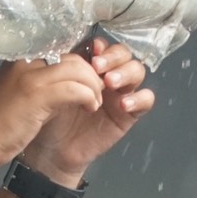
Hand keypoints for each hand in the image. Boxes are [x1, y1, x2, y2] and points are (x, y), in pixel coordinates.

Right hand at [0, 55, 106, 172]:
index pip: (61, 50)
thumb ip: (41, 84)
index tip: (88, 81)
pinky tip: (90, 108)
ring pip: (78, 70)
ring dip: (93, 87)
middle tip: (97, 92)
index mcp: (20, 58)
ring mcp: (30, 75)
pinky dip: (88, 98)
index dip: (80, 64)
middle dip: (91, 75)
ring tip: (95, 103)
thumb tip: (69, 83)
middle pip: (73, 57)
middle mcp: (25, 60)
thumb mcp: (19, 95)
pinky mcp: (37, 94)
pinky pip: (75, 89)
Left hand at [21, 38, 154, 183]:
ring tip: (110, 83)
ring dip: (126, 73)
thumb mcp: (53, 89)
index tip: (91, 51)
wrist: (53, 152)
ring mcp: (121, 93)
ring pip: (137, 71)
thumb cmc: (50, 118)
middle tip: (98, 67)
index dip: (101, 45)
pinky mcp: (129, 114)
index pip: (104, 46)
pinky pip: (146, 99)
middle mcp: (108, 76)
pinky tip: (122, 105)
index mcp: (90, 66)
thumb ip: (66, 69)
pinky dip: (139, 98)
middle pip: (124, 54)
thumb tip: (77, 51)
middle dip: (113, 57)